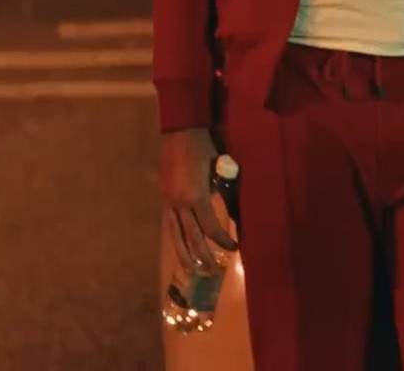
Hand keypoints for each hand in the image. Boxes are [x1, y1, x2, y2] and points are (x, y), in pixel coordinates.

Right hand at [160, 127, 236, 276]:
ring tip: (194, 270)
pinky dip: (177, 239)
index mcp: (196, 197)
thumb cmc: (207, 146)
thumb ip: (229, 194)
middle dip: (202, 257)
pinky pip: (170, 225)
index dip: (223, 241)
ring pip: (176, 235)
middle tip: (213, 273)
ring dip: (185, 254)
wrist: (181, 129)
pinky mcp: (164, 197)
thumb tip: (239, 216)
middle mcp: (179, 204)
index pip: (211, 228)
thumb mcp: (223, 169)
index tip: (235, 247)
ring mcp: (169, 201)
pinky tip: (182, 248)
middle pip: (191, 238)